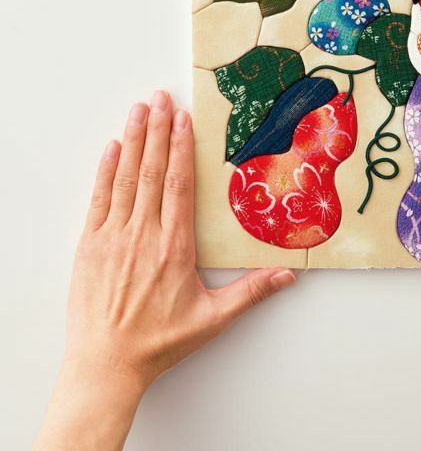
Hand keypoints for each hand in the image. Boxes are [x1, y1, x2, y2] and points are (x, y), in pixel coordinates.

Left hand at [35, 92, 295, 450]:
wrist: (105, 365)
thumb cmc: (159, 341)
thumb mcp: (212, 318)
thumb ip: (251, 292)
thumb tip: (288, 275)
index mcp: (174, 247)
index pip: (178, 186)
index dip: (180, 149)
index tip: (182, 120)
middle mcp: (142, 234)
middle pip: (152, 171)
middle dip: (157, 130)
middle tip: (161, 97)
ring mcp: (113, 237)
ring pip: (126, 178)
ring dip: (133, 140)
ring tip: (138, 109)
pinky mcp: (90, 246)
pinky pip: (99, 199)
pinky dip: (105, 171)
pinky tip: (111, 148)